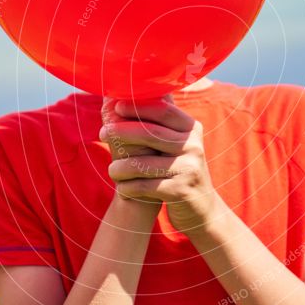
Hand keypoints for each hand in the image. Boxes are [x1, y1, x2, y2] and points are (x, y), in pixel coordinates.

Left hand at [99, 96, 221, 236]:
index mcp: (191, 129)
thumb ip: (160, 124)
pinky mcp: (182, 191)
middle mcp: (193, 145)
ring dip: (121, 167)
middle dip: (122, 131)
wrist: (202, 208)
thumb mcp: (177, 145)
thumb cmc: (179, 170)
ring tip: (112, 170)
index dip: (138, 106)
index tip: (116, 106)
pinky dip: (129, 187)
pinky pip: (145, 186)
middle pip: (151, 133)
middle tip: (103, 132)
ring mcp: (189, 168)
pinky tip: (123, 188)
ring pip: (144, 163)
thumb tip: (128, 96)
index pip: (163, 110)